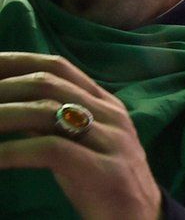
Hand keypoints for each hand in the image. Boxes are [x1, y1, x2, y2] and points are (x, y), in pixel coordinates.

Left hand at [0, 52, 160, 218]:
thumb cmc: (106, 186)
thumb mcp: (82, 147)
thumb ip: (56, 126)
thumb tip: (12, 109)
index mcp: (107, 104)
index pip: (59, 67)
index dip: (18, 61)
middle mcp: (111, 115)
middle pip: (48, 83)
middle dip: (2, 87)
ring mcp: (111, 140)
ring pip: (46, 111)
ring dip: (0, 115)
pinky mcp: (105, 171)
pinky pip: (51, 150)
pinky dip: (13, 152)